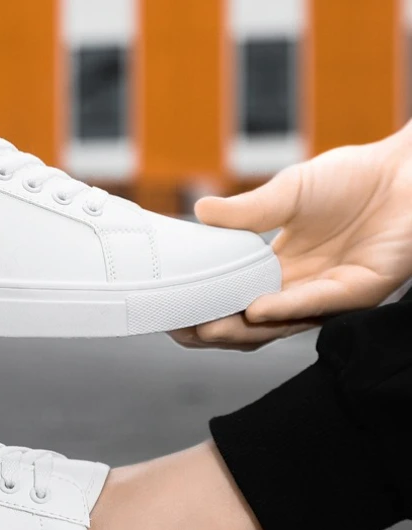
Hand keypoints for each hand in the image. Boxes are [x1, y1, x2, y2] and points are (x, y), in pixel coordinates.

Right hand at [171, 125, 411, 349]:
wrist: (406, 169)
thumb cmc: (352, 178)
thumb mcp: (286, 192)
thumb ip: (246, 210)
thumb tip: (200, 209)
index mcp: (278, 269)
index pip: (232, 299)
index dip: (202, 308)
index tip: (170, 309)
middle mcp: (299, 290)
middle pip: (248, 324)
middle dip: (212, 331)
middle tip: (179, 331)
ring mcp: (327, 295)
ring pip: (276, 326)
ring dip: (239, 330)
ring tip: (205, 329)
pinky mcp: (358, 291)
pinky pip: (314, 305)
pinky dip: (281, 310)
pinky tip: (254, 309)